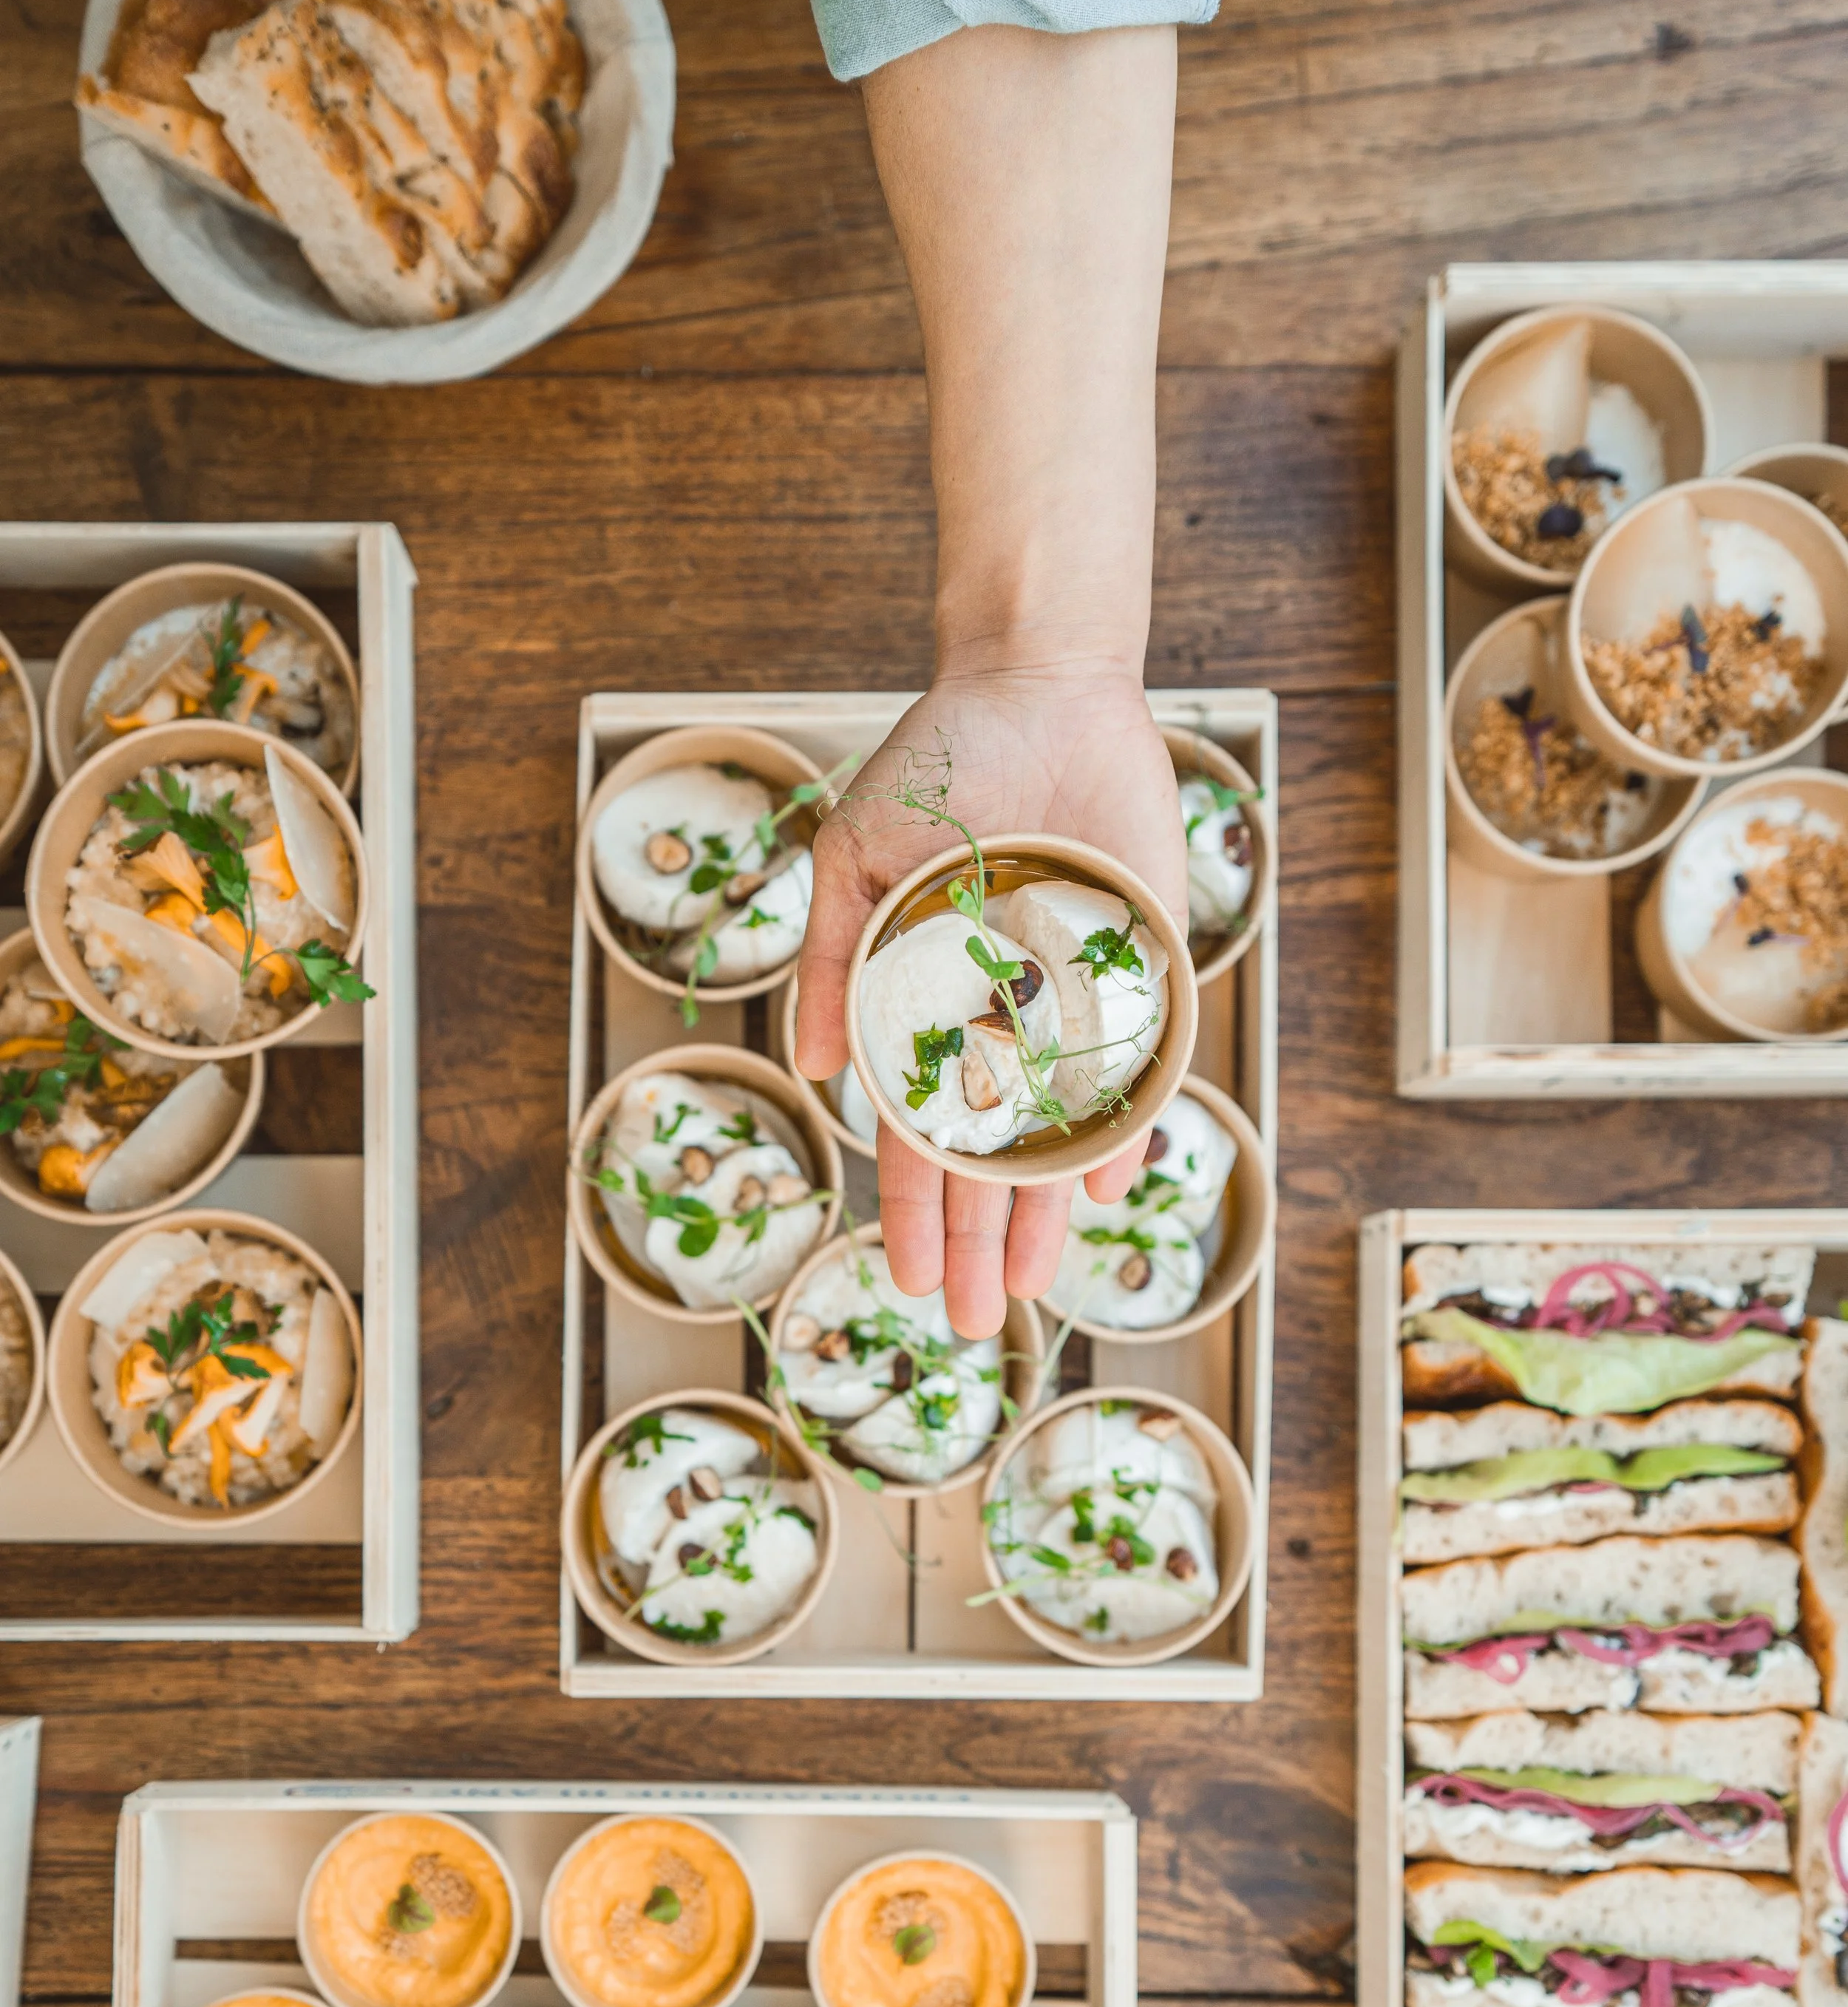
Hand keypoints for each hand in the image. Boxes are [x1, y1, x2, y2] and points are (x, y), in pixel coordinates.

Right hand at [794, 659, 1188, 1339]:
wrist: (1041, 685)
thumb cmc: (940, 763)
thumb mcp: (858, 857)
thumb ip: (833, 960)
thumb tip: (819, 1071)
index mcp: (933, 997)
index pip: (920, 1127)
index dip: (912, 1205)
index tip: (910, 1278)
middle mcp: (1006, 1012)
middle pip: (990, 1152)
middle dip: (978, 1238)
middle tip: (972, 1321)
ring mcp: (1078, 997)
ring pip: (1060, 1129)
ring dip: (1043, 1209)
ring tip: (1028, 1287)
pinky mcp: (1146, 966)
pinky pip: (1137, 1063)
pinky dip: (1123, 1121)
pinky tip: (1104, 1183)